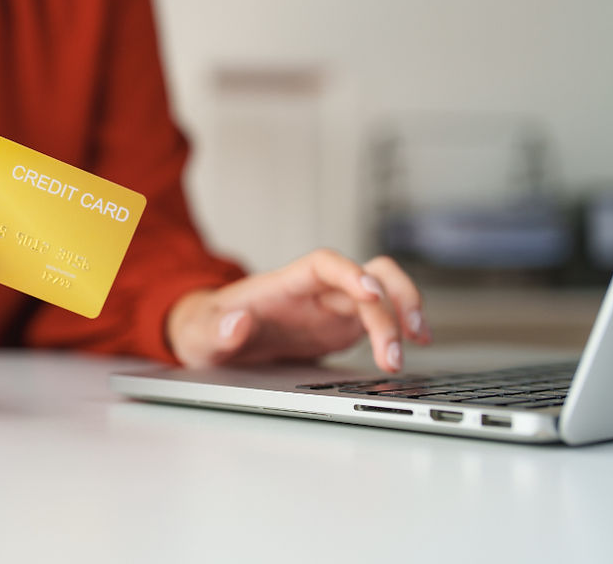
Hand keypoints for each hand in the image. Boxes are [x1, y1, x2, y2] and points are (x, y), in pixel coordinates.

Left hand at [166, 249, 430, 372]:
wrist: (212, 339)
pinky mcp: (340, 327)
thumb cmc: (206, 329)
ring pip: (383, 292)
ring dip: (404, 313)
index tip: (370, 293)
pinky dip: (399, 330)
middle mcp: (314, 291)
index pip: (323, 264)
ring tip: (413, 346)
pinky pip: (380, 320)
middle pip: (367, 274)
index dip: (349, 272)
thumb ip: (215, 330)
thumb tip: (237, 322)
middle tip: (400, 342)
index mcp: (283, 285)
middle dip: (392, 301)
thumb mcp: (199, 334)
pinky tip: (410, 348)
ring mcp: (331, 308)